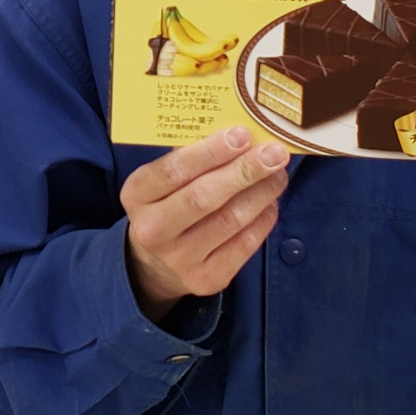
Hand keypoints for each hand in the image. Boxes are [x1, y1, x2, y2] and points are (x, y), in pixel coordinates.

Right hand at [121, 126, 288, 320]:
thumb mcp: (162, 180)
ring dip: (261, 193)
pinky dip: (263, 219)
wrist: (155, 264)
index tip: (242, 135)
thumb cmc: (167, 205)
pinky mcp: (206, 280)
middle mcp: (152, 230)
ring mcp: (179, 259)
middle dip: (244, 171)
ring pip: (229, 221)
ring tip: (278, 173)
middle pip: (204, 197)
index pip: (174, 171)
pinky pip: (244, 245)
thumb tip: (240, 135)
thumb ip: (191, 158)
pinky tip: (271, 202)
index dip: (210, 152)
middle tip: (273, 153)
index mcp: (137, 195)